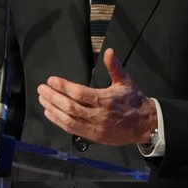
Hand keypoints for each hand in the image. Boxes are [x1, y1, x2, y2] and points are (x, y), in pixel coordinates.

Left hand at [37, 48, 155, 145]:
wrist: (145, 125)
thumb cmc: (134, 102)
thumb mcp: (125, 81)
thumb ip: (114, 66)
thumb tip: (109, 51)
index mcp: (106, 100)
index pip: (79, 93)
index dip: (63, 87)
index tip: (51, 80)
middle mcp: (99, 115)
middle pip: (70, 107)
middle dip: (53, 97)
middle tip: (42, 89)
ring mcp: (95, 127)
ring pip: (69, 119)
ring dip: (53, 109)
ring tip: (42, 100)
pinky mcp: (93, 136)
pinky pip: (72, 130)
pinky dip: (59, 122)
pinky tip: (50, 113)